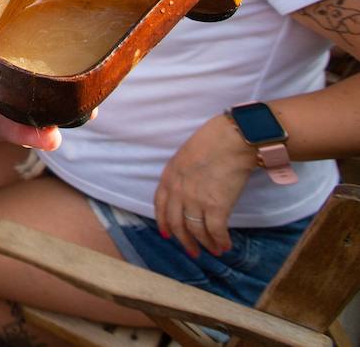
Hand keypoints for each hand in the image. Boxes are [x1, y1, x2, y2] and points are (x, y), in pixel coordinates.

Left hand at [153, 114, 255, 257]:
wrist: (232, 140)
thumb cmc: (212, 142)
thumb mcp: (184, 156)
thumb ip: (180, 175)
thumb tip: (186, 192)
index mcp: (169, 177)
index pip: (160, 206)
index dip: (164, 223)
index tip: (168, 235)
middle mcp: (178, 191)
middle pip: (176, 224)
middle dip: (185, 241)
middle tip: (193, 252)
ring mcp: (195, 200)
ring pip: (196, 231)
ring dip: (205, 244)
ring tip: (213, 250)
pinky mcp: (216, 206)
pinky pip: (215, 231)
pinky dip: (220, 241)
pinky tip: (225, 245)